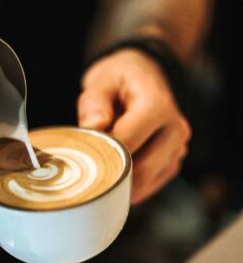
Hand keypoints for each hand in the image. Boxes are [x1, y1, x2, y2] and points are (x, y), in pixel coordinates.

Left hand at [78, 49, 190, 204]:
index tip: (85, 152)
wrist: (142, 77)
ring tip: (104, 161)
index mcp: (157, 105)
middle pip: (141, 169)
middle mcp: (175, 128)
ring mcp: (178, 148)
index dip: (103, 152)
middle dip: (112, 172)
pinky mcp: (173, 162)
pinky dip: (130, 184)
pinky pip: (150, 185)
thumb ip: (94, 103)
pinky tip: (118, 167)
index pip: (128, 141)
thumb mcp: (102, 80)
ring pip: (146, 182)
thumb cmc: (119, 79)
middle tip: (89, 166)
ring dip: (121, 180)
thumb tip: (93, 128)